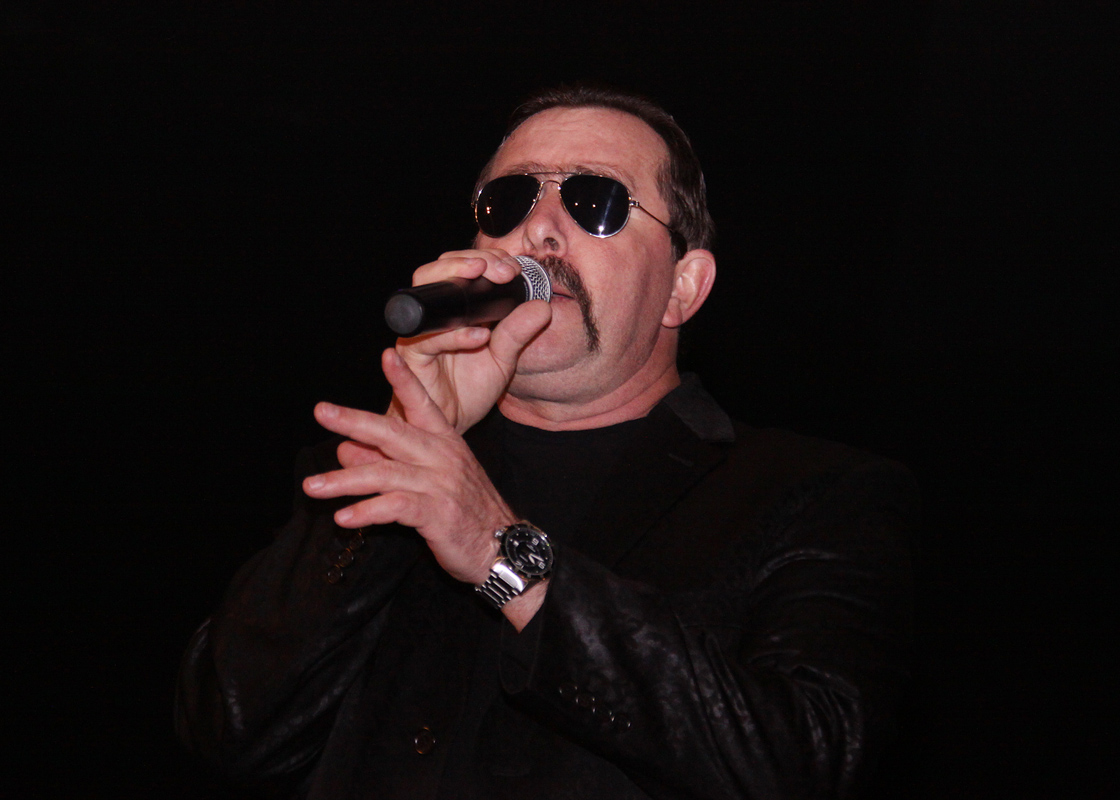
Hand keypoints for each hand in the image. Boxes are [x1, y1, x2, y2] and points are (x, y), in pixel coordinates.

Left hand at [304, 348, 516, 584]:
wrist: (503, 547)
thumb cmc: (466, 512)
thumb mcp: (430, 482)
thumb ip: (386, 463)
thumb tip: (345, 451)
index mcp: (445, 442)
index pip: (422, 404)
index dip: (405, 379)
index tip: (387, 355)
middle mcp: (442, 456)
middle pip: (392, 432)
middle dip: (354, 420)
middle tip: (322, 412)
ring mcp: (440, 484)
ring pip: (384, 473)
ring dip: (343, 480)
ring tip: (312, 486)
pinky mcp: (437, 514)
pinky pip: (394, 507)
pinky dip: (366, 512)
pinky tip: (342, 518)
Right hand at [392, 249, 551, 432]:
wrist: (453, 424)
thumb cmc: (470, 388)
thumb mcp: (503, 358)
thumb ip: (519, 332)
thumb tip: (542, 307)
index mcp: (453, 310)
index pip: (460, 269)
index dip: (484, 260)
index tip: (513, 268)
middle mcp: (432, 316)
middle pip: (435, 270)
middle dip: (468, 261)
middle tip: (500, 270)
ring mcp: (419, 334)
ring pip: (425, 294)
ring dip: (456, 280)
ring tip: (488, 281)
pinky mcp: (411, 356)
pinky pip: (428, 340)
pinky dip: (455, 336)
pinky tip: (479, 336)